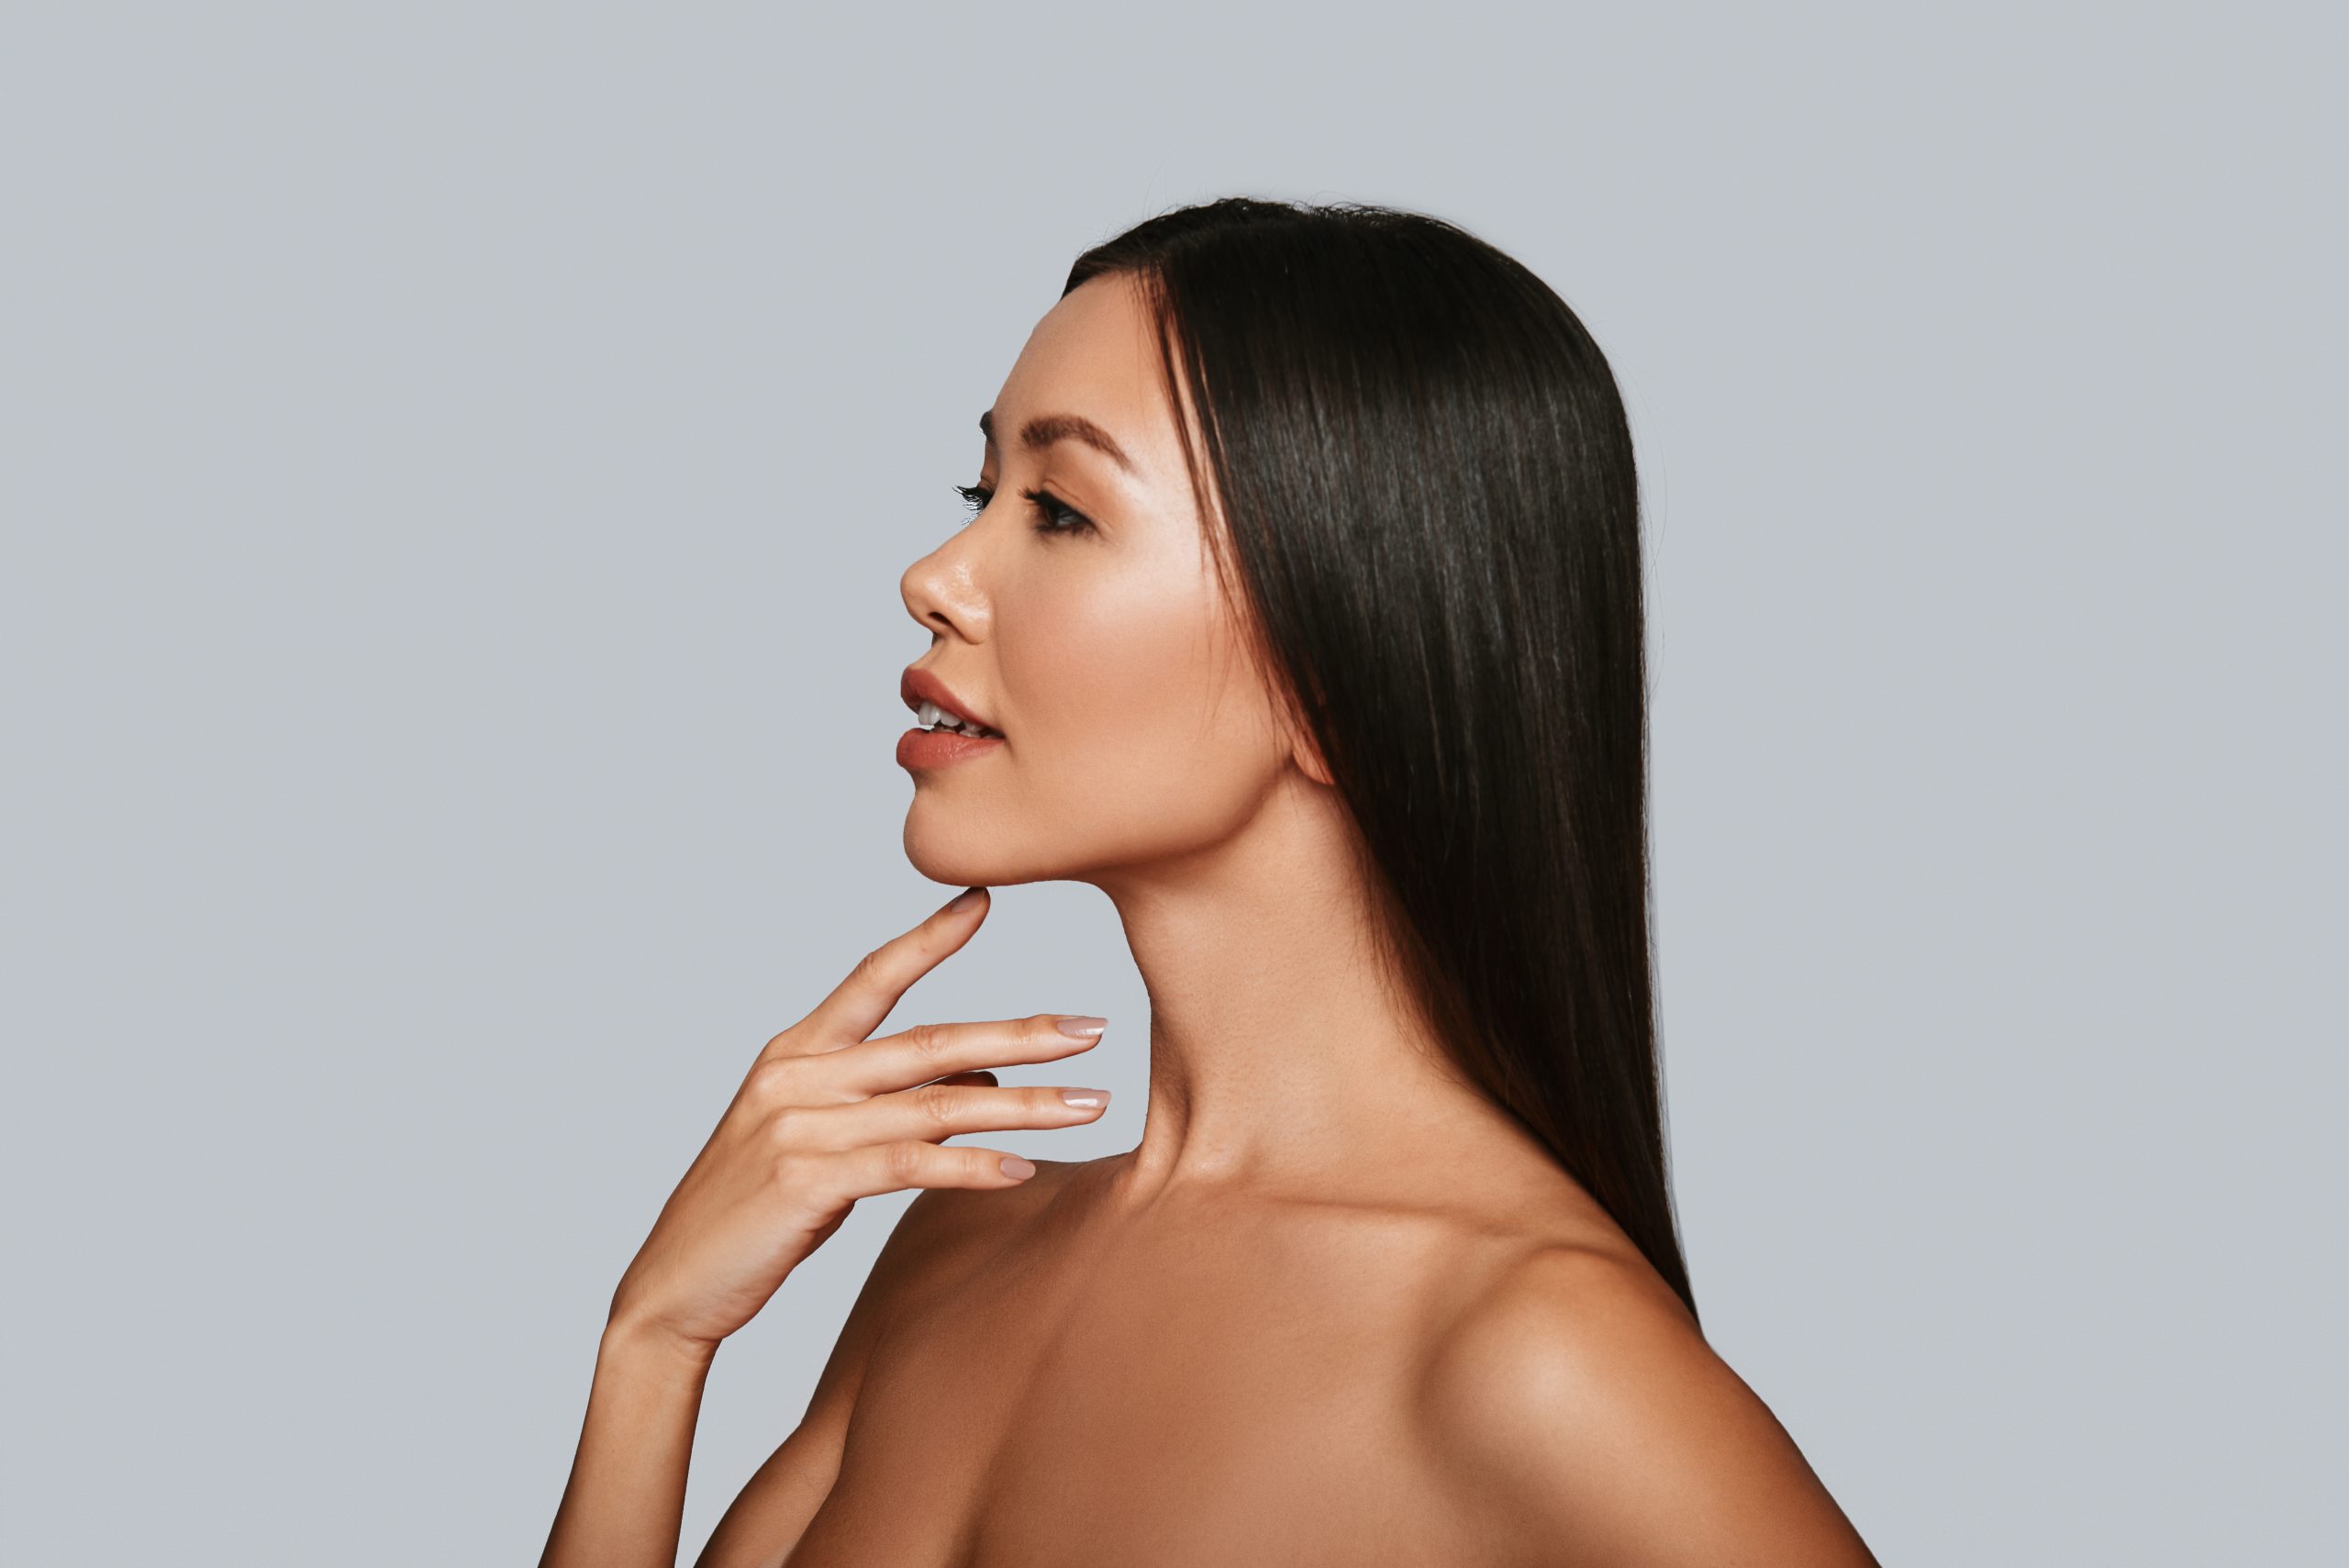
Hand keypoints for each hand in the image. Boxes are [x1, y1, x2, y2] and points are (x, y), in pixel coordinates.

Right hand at [606, 886, 1109, 1354]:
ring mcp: (801, 1125)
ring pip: (936, 1103)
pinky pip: (910, 1165)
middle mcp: (798, 1076)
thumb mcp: (818, 1138)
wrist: (673, 1288)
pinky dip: (971, 1166)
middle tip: (1093, 1028)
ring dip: (1021, 1105)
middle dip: (1021, 1034)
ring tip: (1087, 1105)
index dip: (929, 938)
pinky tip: (1021, 1170)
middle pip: (931, 1041)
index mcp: (795, 1053)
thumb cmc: (755, 1211)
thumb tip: (981, 1070)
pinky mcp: (808, 1181)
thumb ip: (887, 1099)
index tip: (983, 899)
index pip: (872, 977)